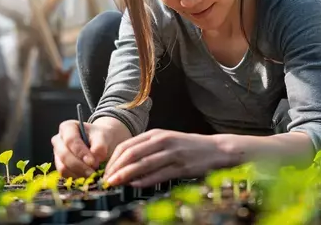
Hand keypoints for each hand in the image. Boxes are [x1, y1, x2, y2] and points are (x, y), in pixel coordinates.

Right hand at [52, 117, 130, 177]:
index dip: (81, 153)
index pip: (70, 141)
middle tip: (94, 172)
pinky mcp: (60, 166)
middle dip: (80, 166)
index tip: (93, 162)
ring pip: (63, 168)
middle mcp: (58, 140)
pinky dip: (77, 178)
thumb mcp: (102, 137)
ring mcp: (57, 154)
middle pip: (64, 156)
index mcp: (67, 127)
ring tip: (93, 175)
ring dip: (79, 174)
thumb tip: (94, 160)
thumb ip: (99, 146)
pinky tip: (89, 177)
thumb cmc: (100, 137)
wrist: (99, 143)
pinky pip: (66, 176)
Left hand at [103, 129, 229, 186]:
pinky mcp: (181, 166)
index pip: (127, 145)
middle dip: (116, 168)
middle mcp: (162, 141)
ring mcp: (172, 153)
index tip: (105, 171)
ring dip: (126, 175)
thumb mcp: (166, 142)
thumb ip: (147, 149)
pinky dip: (145, 181)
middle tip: (107, 180)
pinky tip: (135, 185)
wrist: (215, 149)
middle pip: (132, 154)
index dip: (113, 159)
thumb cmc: (187, 147)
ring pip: (143, 164)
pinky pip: (159, 174)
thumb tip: (125, 163)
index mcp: (156, 134)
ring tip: (115, 184)